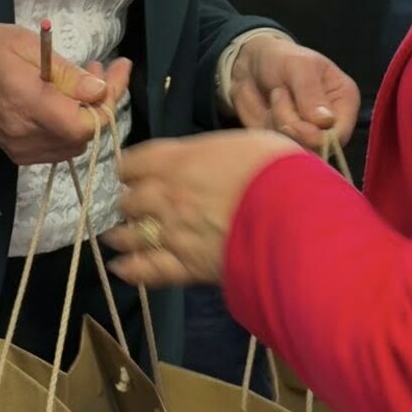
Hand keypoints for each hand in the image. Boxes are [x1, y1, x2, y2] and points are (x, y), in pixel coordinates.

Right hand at [0, 24, 132, 166]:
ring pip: (74, 143)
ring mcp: (21, 148)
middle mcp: (25, 135)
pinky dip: (71, 126)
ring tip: (87, 80)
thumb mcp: (27, 45)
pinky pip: (58, 147)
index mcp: (27, 105)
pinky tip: (69, 100)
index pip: (84, 124)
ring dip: (88, 114)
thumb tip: (100, 91)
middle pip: (84, 135)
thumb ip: (66, 73)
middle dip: (102, 102)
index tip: (120, 68)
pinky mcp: (18, 152)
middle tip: (105, 68)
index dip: (109, 100)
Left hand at [109, 131, 302, 286]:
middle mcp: (167, 196)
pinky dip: (131, 270)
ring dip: (122, 234)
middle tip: (136, 205)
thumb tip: (214, 158)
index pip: (133, 162)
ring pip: (130, 235)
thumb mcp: (249, 141)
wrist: (294, 217)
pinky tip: (121, 267)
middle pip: (129, 200)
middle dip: (131, 202)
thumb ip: (219, 152)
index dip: (133, 168)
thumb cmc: (279, 170)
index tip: (136, 171)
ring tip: (116, 236)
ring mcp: (173, 234)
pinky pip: (147, 271)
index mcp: (180, 161)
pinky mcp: (187, 268)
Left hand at [228, 36, 359, 149]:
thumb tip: (325, 122)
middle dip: (293, 126)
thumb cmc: (282, 58)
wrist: (251, 64)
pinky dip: (269, 132)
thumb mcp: (299, 66)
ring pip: (297, 148)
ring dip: (278, 124)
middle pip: (317, 146)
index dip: (316, 137)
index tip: (292, 125)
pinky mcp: (289, 141)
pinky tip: (268, 111)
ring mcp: (309, 134)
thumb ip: (311, 93)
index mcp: (344, 101)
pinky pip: (280, 149)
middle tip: (279, 95)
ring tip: (276, 96)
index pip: (340, 135)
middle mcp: (332, 122)